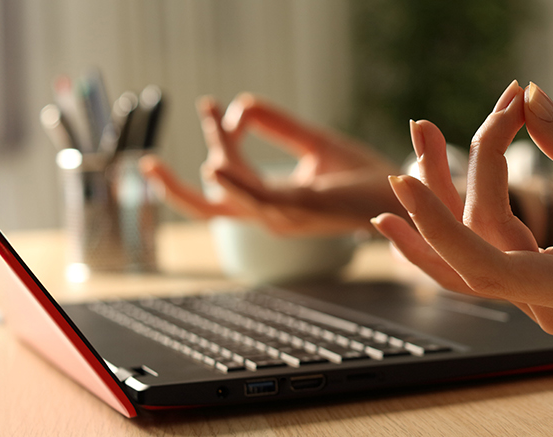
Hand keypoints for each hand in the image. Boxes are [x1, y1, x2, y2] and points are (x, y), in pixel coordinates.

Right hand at [143, 94, 400, 235]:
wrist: (405, 194)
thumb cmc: (362, 176)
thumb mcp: (313, 144)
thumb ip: (278, 126)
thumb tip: (241, 105)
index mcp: (271, 203)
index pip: (225, 177)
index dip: (213, 141)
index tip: (213, 106)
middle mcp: (271, 215)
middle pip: (206, 205)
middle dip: (172, 187)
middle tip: (147, 164)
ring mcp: (284, 216)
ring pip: (228, 197)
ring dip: (216, 160)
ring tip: (211, 121)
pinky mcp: (302, 209)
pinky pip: (257, 198)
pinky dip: (233, 182)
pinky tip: (214, 164)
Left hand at [372, 83, 552, 334]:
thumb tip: (529, 100)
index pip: (494, 270)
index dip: (442, 229)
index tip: (405, 185)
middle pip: (474, 250)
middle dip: (442, 184)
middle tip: (424, 124)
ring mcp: (543, 305)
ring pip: (470, 257)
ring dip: (440, 200)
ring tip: (421, 136)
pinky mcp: (538, 292)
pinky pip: (485, 258)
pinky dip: (454, 222)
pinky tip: (411, 199)